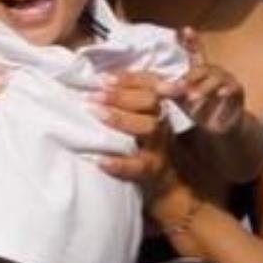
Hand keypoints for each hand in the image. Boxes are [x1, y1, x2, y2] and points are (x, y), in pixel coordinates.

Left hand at [89, 70, 183, 189]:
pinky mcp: (153, 170)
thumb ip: (126, 98)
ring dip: (121, 118)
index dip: (130, 79)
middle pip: (151, 102)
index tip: (103, 79)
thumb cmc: (142, 143)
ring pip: (149, 127)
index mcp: (159, 106)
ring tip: (96, 113)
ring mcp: (160, 146)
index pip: (151, 83)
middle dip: (122, 95)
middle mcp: (162, 122)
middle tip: (94, 95)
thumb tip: (98, 80)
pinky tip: (101, 161)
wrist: (167, 183)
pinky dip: (120, 164)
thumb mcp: (139, 118)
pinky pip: (140, 166)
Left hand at [174, 30, 246, 136]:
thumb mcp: (182, 99)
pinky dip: (226, 90)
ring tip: (192, 97)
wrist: (219, 128)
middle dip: (191, 76)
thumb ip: (169, 90)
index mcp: (200, 71)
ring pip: (216, 78)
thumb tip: (151, 85)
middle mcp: (214, 72)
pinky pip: (233, 88)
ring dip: (204, 87)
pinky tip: (220, 93)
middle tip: (180, 86)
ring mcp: (227, 81)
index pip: (195, 53)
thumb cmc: (199, 109)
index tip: (186, 30)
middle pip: (203, 68)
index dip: (191, 41)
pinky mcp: (237, 93)